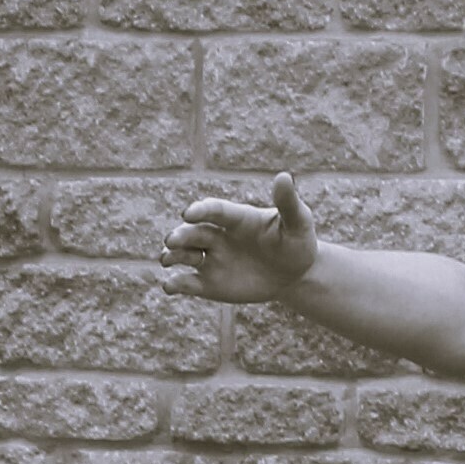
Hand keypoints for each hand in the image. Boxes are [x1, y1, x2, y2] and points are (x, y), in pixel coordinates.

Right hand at [160, 172, 319, 303]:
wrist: (295, 274)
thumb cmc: (296, 242)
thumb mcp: (298, 222)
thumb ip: (287, 203)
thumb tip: (284, 176)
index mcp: (235, 218)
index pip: (214, 211)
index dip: (201, 210)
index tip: (189, 213)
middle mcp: (218, 236)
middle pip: (193, 232)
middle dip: (180, 235)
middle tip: (171, 240)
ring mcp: (211, 259)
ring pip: (184, 255)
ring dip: (172, 255)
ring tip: (166, 259)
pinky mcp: (209, 284)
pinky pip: (187, 283)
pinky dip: (175, 284)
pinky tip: (169, 287)